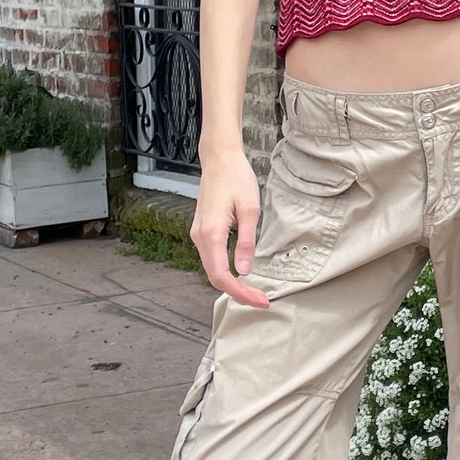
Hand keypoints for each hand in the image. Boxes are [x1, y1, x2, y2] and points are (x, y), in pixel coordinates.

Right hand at [191, 146, 268, 307]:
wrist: (219, 159)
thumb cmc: (236, 178)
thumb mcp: (250, 210)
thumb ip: (246, 242)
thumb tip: (244, 271)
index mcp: (211, 233)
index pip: (221, 275)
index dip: (240, 292)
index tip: (259, 300)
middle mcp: (200, 236)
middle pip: (214, 277)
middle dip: (237, 293)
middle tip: (261, 300)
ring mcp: (198, 234)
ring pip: (212, 268)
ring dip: (232, 283)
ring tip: (254, 291)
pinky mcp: (202, 230)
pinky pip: (211, 257)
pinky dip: (225, 270)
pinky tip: (240, 274)